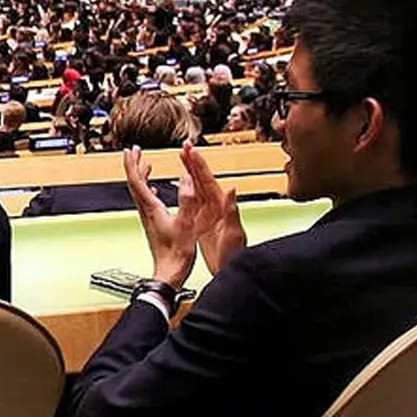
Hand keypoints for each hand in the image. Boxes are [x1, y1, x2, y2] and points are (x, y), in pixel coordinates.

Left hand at [122, 147, 197, 287]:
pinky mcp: (153, 224)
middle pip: (134, 183)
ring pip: (139, 192)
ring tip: (145, 165)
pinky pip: (146, 201)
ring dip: (140, 176)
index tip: (131, 149)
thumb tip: (187, 179)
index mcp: (151, 208)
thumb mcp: (186, 224)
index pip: (136, 180)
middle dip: (134, 165)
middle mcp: (146, 211)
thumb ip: (187, 200)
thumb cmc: (176, 254)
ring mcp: (148, 218)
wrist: (168, 274)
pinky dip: (148, 190)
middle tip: (135, 151)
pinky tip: (154, 191)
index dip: (132, 163)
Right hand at [179, 143, 244, 274]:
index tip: (191, 149)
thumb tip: (231, 188)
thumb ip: (232, 211)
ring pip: (197, 187)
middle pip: (202, 179)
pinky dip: (186, 189)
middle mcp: (215, 207)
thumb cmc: (234, 254)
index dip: (198, 164)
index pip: (207, 180)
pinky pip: (193, 200)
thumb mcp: (234, 233)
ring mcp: (209, 213)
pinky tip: (182, 185)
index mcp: (220, 206)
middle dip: (193, 162)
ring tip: (182, 158)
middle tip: (184, 146)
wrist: (232, 270)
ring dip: (189, 171)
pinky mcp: (203, 221)